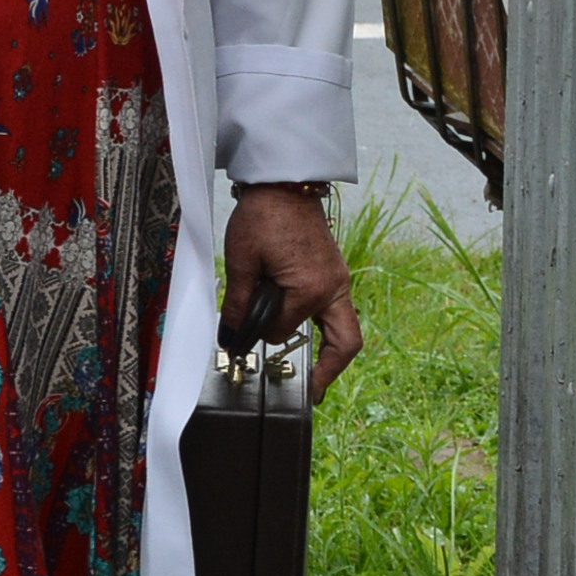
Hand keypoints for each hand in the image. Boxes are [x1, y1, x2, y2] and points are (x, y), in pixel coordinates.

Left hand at [221, 183, 361, 396]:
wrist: (284, 181)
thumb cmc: (264, 215)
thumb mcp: (243, 262)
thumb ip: (238, 304)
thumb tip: (231, 336)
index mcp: (311, 289)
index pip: (283, 331)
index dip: (259, 336)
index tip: (238, 342)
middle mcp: (333, 288)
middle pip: (344, 343)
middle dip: (328, 372)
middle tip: (310, 394)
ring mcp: (338, 281)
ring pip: (344, 329)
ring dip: (329, 351)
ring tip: (312, 374)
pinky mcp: (335, 273)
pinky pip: (337, 312)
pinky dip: (326, 330)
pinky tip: (309, 337)